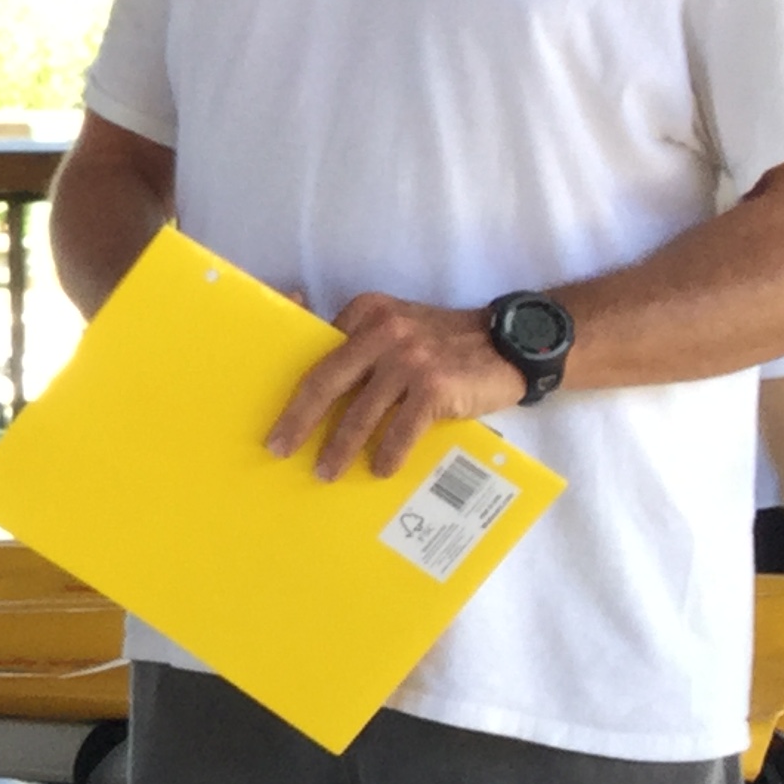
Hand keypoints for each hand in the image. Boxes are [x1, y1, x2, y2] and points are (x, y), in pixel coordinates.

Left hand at [267, 294, 524, 480]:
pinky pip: (401, 428)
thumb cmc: (445, 343)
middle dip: (298, 420)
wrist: (511, 344)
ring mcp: (410, 358)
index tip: (272, 415)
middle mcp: (384, 331)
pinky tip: (379, 469)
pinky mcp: (435, 386)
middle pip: (326, 381)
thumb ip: (362, 342)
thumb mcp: (400, 325)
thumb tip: (318, 388)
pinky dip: (388, 453)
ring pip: (361, 412)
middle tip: (279, 448)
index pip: (319, 353)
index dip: (293, 388)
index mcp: (367, 312)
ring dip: (339, 447)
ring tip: (325, 471)